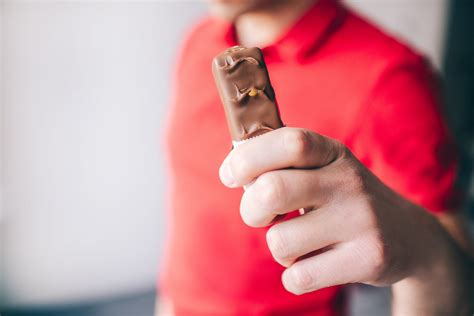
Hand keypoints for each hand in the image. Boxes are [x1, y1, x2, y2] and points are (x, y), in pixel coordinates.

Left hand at [219, 127, 443, 294]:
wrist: (409, 235)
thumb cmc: (343, 200)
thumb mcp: (323, 169)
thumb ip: (283, 165)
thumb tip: (233, 170)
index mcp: (332, 153)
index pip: (288, 143)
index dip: (247, 158)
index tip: (230, 175)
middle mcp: (348, 181)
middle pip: (272, 191)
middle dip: (250, 210)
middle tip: (259, 216)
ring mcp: (362, 220)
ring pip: (280, 241)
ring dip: (279, 248)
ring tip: (300, 243)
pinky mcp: (369, 258)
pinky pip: (299, 276)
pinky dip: (294, 275)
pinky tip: (314, 265)